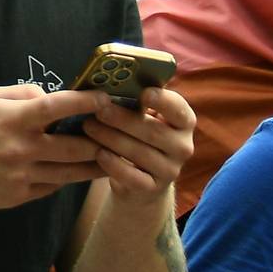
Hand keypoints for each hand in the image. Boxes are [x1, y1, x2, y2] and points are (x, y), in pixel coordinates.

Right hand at [0, 83, 115, 211]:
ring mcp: (21, 175)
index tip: (104, 98)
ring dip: (95, 165)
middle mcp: (20, 149)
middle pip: (75, 146)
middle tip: (117, 134)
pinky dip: (67, 178)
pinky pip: (53, 186)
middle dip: (101, 140)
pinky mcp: (20, 195)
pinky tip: (76, 171)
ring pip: (71, 172)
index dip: (85, 102)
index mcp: (13, 120)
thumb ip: (22, 94)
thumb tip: (51, 96)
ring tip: (112, 157)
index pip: (57, 107)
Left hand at [77, 85, 194, 199]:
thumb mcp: (142, 118)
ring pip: (140, 153)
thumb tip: (109, 82)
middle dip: (123, 120)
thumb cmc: (138, 138)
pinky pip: (133, 177)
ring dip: (112, 139)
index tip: (144, 93)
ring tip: (88, 127)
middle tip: (98, 110)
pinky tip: (99, 154)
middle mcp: (184, 146)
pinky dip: (114, 165)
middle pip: (154, 131)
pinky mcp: (154, 189)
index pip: (179, 109)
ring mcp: (171, 170)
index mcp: (184, 122)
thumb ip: (135, 102)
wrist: (139, 182)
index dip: (163, 101)